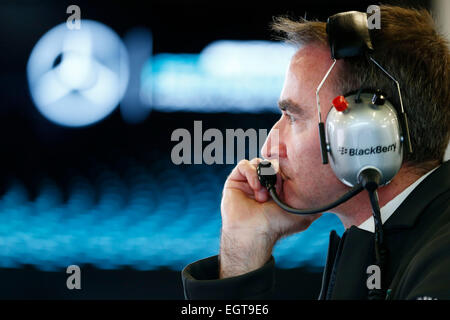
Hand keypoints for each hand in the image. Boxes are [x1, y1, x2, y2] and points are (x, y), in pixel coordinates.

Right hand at [219, 158, 321, 277]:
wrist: (253, 233)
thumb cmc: (276, 226)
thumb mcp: (304, 215)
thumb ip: (316, 205)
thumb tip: (329, 199)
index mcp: (278, 187)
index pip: (284, 168)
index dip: (287, 171)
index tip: (288, 182)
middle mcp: (264, 183)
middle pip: (271, 162)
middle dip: (275, 173)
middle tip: (276, 188)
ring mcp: (249, 181)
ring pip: (258, 162)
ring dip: (263, 176)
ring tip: (263, 194)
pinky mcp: (236, 179)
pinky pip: (244, 164)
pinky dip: (251, 173)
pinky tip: (255, 188)